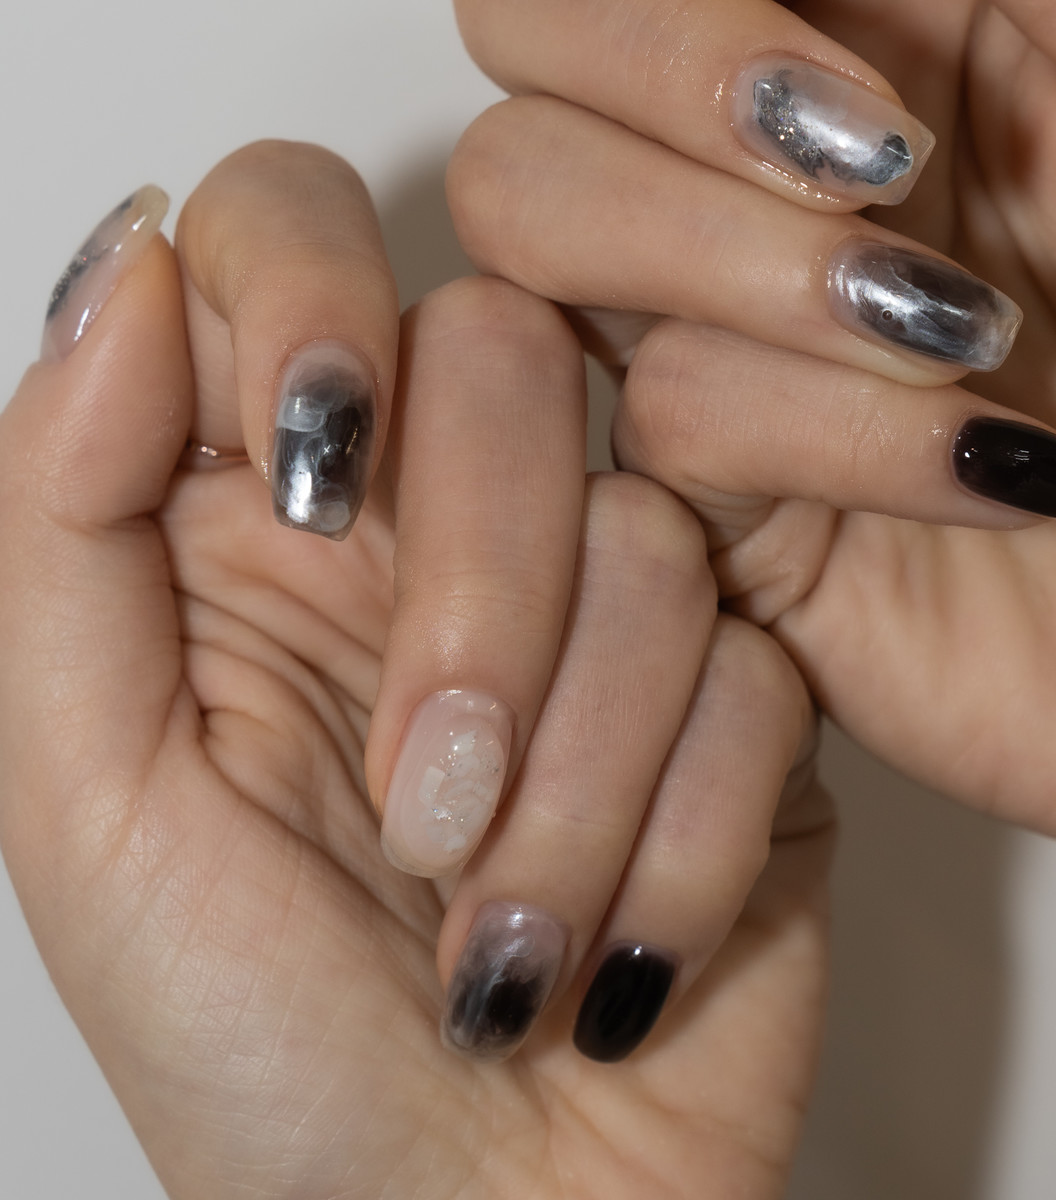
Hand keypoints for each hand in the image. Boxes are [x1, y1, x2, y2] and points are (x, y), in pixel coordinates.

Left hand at [0, 142, 830, 1198]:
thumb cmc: (262, 1052)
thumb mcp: (83, 793)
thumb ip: (58, 517)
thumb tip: (122, 263)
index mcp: (258, 513)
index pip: (285, 236)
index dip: (308, 305)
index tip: (308, 467)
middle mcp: (440, 519)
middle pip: (500, 348)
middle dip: (473, 589)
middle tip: (424, 801)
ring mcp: (609, 595)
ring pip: (644, 523)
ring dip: (573, 777)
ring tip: (506, 936)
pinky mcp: (746, 682)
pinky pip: (753, 662)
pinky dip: (672, 842)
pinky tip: (614, 948)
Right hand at [447, 0, 1055, 1097]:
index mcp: (860, 12)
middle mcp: (742, 146)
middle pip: (520, 1)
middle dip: (671, 53)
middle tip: (876, 147)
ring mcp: (698, 311)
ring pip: (532, 203)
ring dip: (746, 255)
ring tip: (961, 330)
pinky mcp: (695, 482)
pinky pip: (660, 409)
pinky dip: (843, 432)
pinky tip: (987, 468)